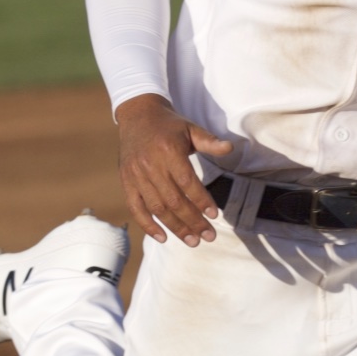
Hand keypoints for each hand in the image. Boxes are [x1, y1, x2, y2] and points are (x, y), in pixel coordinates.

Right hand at [115, 94, 232, 245]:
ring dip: (175, 228)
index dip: (201, 200)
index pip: (187, 182)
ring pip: (157, 208)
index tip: (214, 215)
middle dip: (193, 221)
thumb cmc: (169, 124)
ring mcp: (136, 175)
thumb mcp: (191, 128)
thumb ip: (210, 141)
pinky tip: (163, 238)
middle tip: (208, 236)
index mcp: (168, 151)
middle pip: (174, 200)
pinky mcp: (126, 181)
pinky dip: (148, 225)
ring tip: (193, 241)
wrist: (137, 115)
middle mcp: (150, 165)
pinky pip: (136, 208)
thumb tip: (230, 148)